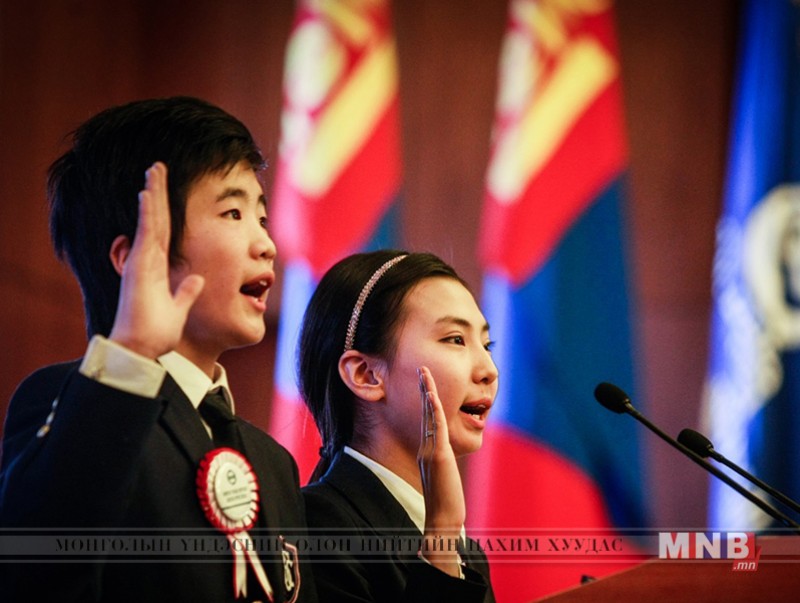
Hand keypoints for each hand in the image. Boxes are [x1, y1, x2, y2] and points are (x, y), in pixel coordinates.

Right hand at [108, 162, 203, 357]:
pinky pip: (145, 235)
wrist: (142, 348)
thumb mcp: (180, 307)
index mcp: (158, 267)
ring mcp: (141, 261)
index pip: (164, 232)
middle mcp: (147, 260)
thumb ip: (187, 292)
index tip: (165, 190)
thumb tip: (199, 280)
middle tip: (158, 167)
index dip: (165, 210)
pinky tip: (147, 194)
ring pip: (149, 221)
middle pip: (154, 219)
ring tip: (154, 170)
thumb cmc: (157, 332)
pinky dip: (146, 214)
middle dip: (157, 192)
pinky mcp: (139, 267)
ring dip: (152, 195)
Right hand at [417, 366, 463, 576]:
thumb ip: (443, 462)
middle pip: (424, 412)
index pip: (427, 419)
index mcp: (427, 451)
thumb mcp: (445, 475)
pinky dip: (434, 410)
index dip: (427, 400)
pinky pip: (436, 427)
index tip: (426, 383)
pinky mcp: (438, 455)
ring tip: (425, 373)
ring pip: (429, 415)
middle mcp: (425, 447)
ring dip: (427, 392)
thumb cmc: (447, 501)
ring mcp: (429, 450)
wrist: (442, 519)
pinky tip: (432, 396)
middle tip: (422, 368)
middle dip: (423, 388)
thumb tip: (445, 454)